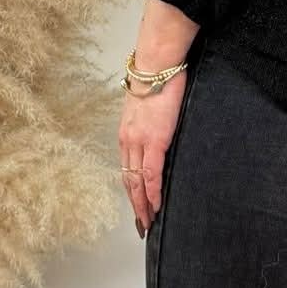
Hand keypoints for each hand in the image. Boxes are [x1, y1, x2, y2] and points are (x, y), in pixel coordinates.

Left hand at [118, 71, 188, 235]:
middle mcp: (127, 140)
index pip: (127, 169)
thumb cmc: (157, 78)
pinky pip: (152, 174)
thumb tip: (160, 132)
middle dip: (135, 205)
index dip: (131, 190)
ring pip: (137, 182)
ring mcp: (139, 142)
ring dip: (143, 204)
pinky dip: (153, 193)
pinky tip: (157, 206)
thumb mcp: (148, 105)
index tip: (137, 206)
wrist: (157, 63)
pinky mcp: (154, 140)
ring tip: (149, 222)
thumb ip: (151, 122)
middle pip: (129, 181)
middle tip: (143, 224)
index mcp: (126, 132)